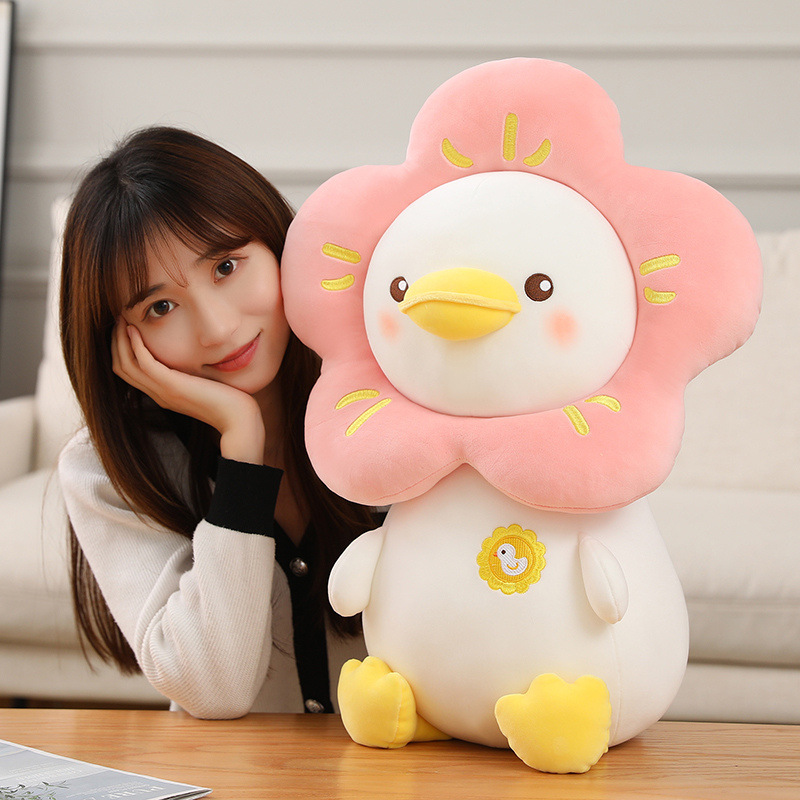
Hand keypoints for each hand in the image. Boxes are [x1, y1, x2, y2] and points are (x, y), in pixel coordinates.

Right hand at [111, 321, 265, 463]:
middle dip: (116, 342)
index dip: (122, 349)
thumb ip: (192, 373)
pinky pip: (144, 363)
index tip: (126, 327)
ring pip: (126, 365)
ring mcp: (163, 391)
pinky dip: (135, 345)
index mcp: (163, 394)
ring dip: (120, 340)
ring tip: (123, 319)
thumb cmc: (228, 401)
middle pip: (121, 367)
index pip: (129, 372)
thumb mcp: (204, 384)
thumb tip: (194, 358)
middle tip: (119, 319)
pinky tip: (135, 330)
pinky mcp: (172, 386)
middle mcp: (158, 394)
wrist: (238, 420)